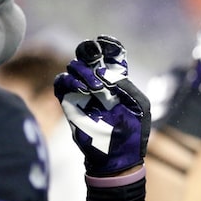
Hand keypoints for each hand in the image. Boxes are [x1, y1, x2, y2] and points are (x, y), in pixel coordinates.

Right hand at [54, 35, 150, 176]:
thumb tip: (106, 73)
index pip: (112, 55)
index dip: (108, 46)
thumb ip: (126, 86)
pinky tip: (79, 88)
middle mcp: (100, 82)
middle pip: (89, 55)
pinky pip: (61, 83)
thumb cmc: (132, 132)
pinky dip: (67, 81)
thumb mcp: (138, 107)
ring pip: (74, 66)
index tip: (105, 43)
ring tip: (94, 87)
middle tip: (94, 56)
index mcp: (120, 80)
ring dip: (82, 70)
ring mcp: (83, 91)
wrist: (116, 157)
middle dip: (90, 51)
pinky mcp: (70, 102)